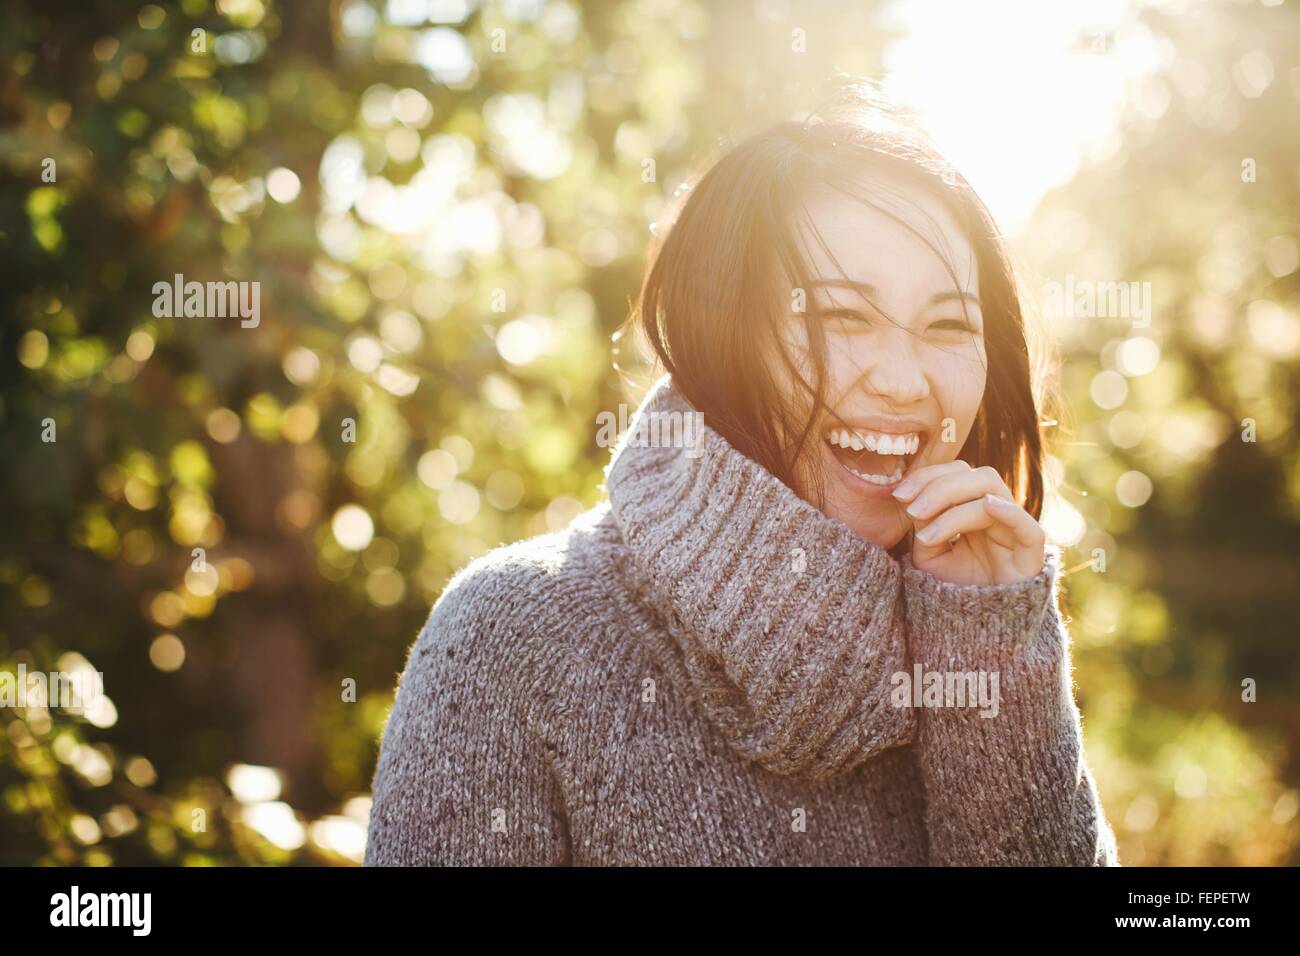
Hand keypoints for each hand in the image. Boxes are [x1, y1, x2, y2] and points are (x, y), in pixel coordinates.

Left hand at [891, 461, 1046, 585]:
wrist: (973, 630)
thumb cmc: (953, 591)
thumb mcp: (929, 556)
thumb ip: (924, 526)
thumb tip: (914, 498)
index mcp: (974, 510)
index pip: (958, 473)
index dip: (929, 476)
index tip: (899, 494)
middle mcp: (998, 515)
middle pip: (977, 476)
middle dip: (939, 487)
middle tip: (911, 509)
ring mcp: (1015, 533)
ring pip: (994, 493)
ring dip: (956, 503)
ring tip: (927, 532)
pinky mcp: (1031, 558)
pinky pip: (1029, 528)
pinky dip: (1010, 512)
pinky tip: (987, 506)